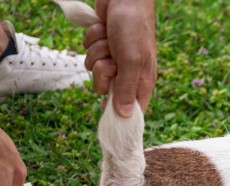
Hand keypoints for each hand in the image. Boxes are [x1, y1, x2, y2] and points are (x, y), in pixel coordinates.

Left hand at [83, 0, 156, 115]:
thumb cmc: (134, 27)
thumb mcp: (131, 60)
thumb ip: (126, 89)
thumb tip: (124, 115)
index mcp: (142, 81)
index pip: (131, 110)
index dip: (119, 115)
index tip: (106, 115)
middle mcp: (128, 74)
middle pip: (104, 89)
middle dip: (103, 71)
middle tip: (111, 60)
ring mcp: (114, 60)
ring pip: (93, 69)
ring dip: (97, 51)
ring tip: (110, 39)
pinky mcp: (102, 48)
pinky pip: (88, 52)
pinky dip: (92, 39)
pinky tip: (104, 29)